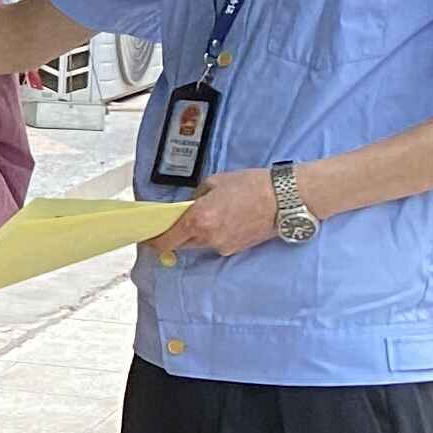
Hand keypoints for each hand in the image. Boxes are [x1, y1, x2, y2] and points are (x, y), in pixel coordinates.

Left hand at [153, 169, 275, 258]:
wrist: (286, 199)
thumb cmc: (252, 186)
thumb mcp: (214, 183)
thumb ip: (195, 197)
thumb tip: (187, 207)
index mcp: (198, 219)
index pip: (165, 240)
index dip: (153, 241)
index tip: (147, 237)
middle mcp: (208, 237)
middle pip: (180, 243)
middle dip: (174, 234)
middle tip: (175, 221)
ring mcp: (223, 246)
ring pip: (198, 244)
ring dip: (195, 234)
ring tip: (209, 214)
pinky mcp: (235, 249)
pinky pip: (215, 243)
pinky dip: (212, 234)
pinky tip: (225, 219)